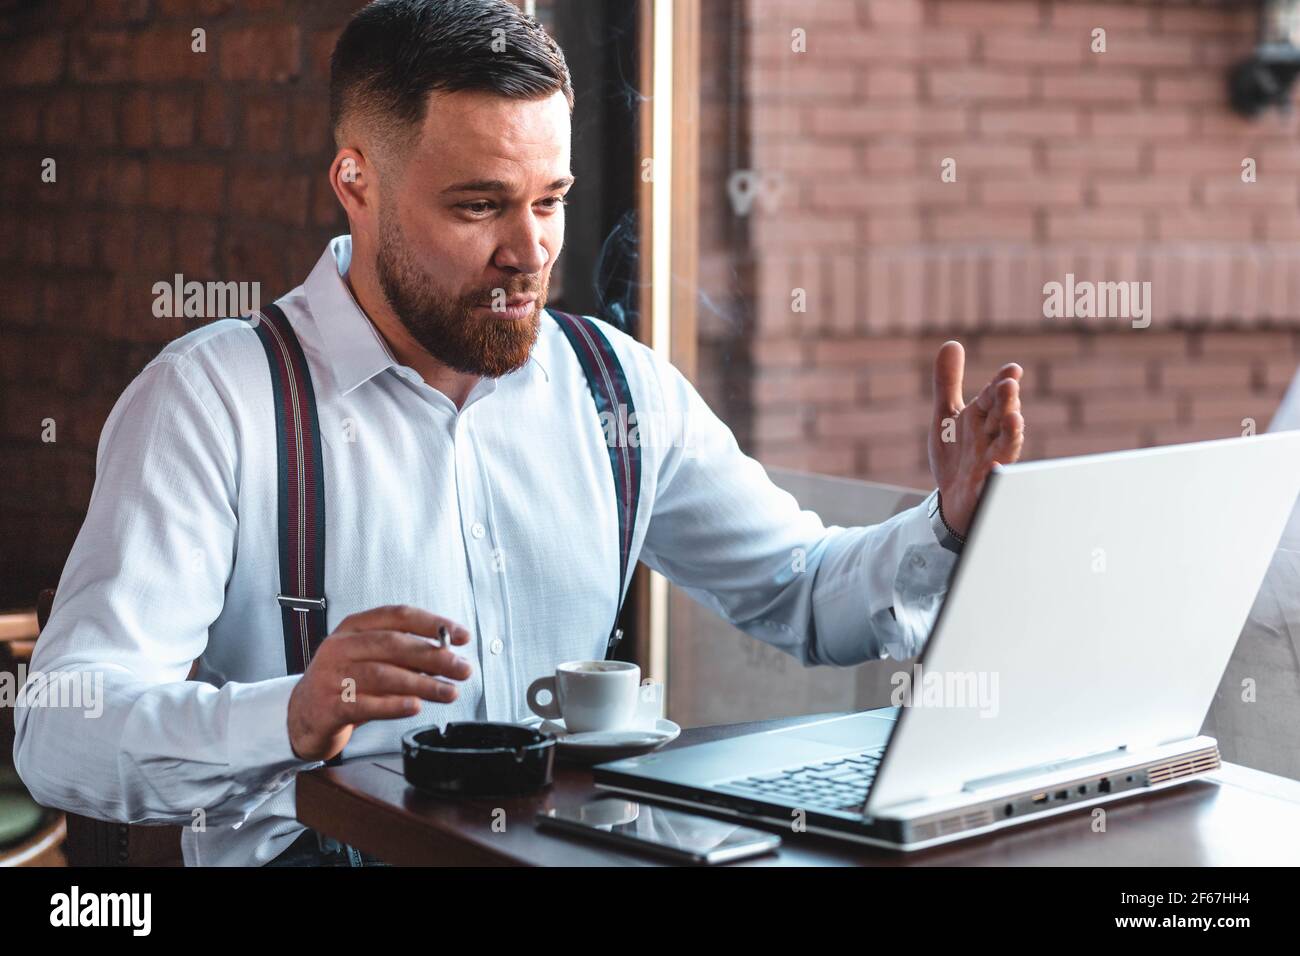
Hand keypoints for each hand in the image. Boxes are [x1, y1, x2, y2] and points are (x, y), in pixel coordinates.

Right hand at [287, 605, 472, 761]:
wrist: (301, 716)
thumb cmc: (343, 684)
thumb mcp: (370, 659)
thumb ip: (403, 655)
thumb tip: (448, 655)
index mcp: (353, 627)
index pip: (398, 616)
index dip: (433, 623)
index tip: (461, 636)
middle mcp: (341, 647)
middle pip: (394, 644)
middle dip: (434, 656)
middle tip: (462, 669)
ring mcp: (332, 676)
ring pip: (383, 674)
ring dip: (422, 683)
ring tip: (448, 692)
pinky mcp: (329, 706)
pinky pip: (365, 704)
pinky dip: (394, 705)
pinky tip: (415, 706)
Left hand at [926, 341, 1024, 536]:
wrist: (952, 501)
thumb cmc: (957, 456)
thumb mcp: (946, 416)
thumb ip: (948, 383)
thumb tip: (951, 343)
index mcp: (981, 419)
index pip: (994, 397)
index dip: (1002, 383)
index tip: (1012, 369)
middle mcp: (990, 439)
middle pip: (1001, 418)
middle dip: (1007, 402)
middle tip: (1009, 385)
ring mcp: (990, 464)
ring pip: (1006, 448)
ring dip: (1011, 434)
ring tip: (1014, 419)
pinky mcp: (984, 490)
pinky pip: (992, 484)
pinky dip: (994, 476)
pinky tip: (994, 468)